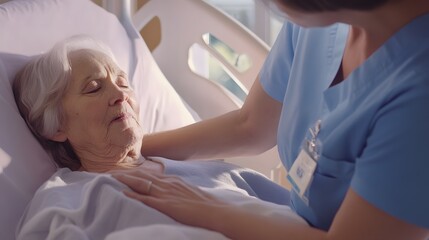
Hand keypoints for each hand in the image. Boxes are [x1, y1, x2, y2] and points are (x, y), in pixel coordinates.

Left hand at [111, 170, 227, 229]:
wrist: (216, 211)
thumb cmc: (204, 204)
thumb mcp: (187, 192)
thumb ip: (175, 189)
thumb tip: (166, 190)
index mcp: (172, 180)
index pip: (148, 173)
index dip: (133, 172)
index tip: (121, 171)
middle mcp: (168, 183)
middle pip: (141, 175)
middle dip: (124, 173)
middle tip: (108, 171)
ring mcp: (167, 193)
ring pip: (141, 183)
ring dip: (125, 180)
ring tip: (110, 178)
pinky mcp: (167, 205)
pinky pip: (147, 199)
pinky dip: (134, 195)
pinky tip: (122, 193)